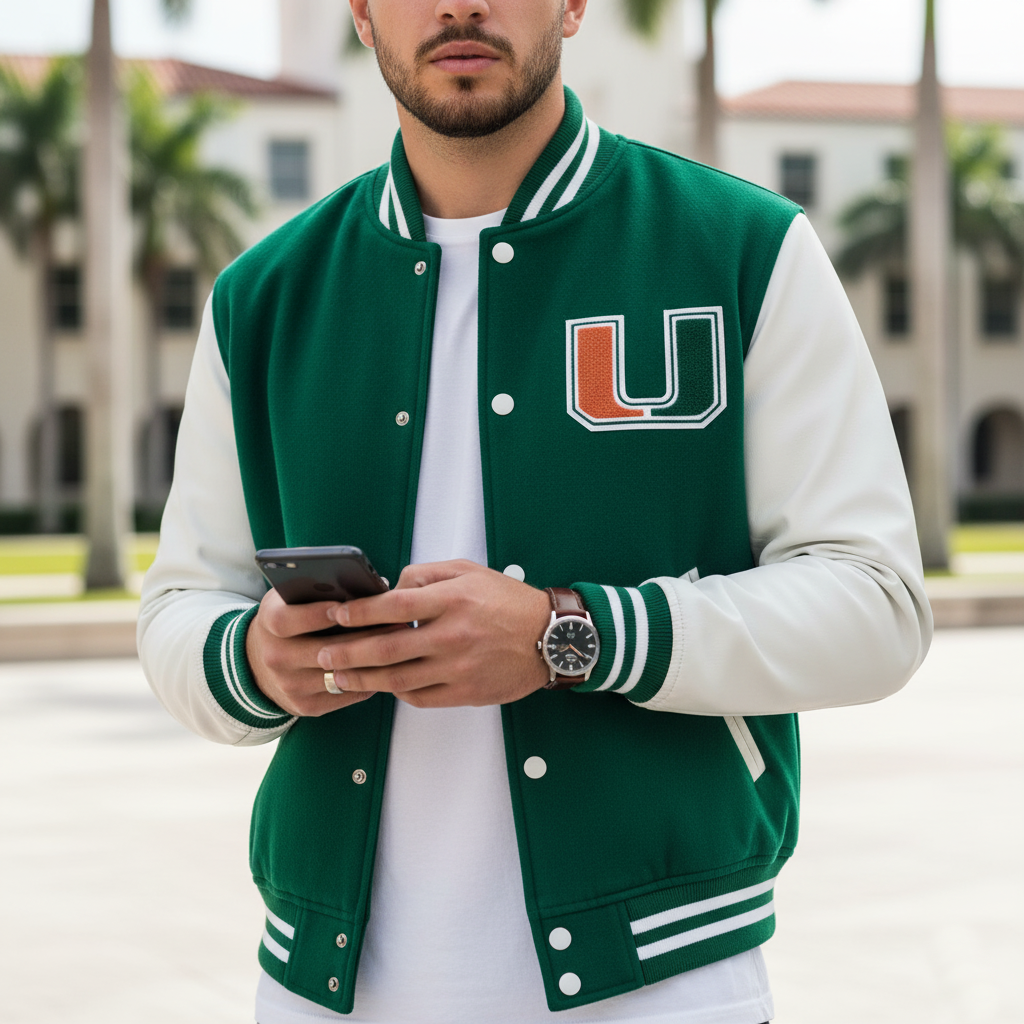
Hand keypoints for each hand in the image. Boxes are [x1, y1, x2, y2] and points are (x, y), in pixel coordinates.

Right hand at [245, 587, 393, 716]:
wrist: (261, 664)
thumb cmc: (290, 618)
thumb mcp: (290, 598)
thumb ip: (316, 589)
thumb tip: (365, 585)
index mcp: (268, 624)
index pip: (286, 621)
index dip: (315, 614)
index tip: (344, 606)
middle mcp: (275, 658)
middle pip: (322, 651)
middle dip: (363, 637)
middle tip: (397, 624)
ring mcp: (290, 686)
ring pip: (338, 675)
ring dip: (373, 661)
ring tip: (402, 644)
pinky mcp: (306, 706)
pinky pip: (345, 694)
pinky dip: (369, 680)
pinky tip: (389, 666)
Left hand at [315, 560, 552, 707]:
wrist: (551, 637)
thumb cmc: (508, 601)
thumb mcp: (469, 571)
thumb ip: (426, 576)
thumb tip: (390, 590)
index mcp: (454, 600)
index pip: (395, 606)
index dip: (360, 612)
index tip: (337, 615)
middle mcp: (454, 635)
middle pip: (387, 647)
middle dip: (347, 652)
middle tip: (322, 654)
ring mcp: (459, 668)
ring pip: (398, 679)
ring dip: (363, 678)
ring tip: (339, 675)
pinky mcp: (466, 693)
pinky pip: (421, 697)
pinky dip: (397, 692)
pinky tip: (382, 685)